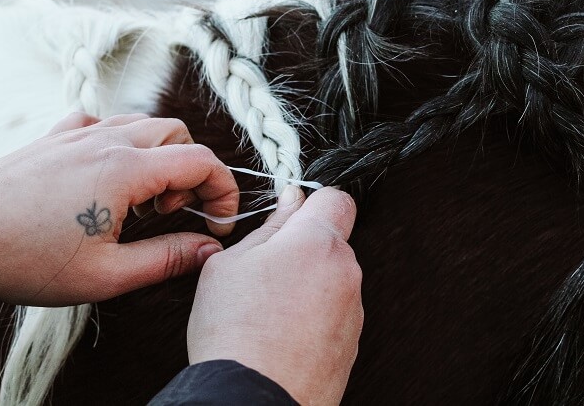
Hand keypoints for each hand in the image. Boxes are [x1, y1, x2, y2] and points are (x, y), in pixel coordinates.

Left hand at [0, 112, 238, 305]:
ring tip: (142, 199)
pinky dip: (122, 142)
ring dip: (160, 156)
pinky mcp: (57, 136)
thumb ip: (166, 259)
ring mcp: (80, 133)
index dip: (223, 191)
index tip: (218, 224)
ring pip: (144, 124)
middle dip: (192, 171)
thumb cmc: (28, 258)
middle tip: (173, 212)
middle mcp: (109, 140)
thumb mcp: (106, 275)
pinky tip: (108, 173)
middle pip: (178, 134)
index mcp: (127, 170)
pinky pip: (104, 122)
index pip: (202, 162)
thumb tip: (209, 249)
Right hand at [187, 186, 361, 404]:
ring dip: (308, 285)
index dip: (312, 202)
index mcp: (317, 243)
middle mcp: (345, 272)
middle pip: (332, 242)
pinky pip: (333, 313)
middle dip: (303, 248)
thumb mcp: (230, 264)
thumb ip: (269, 226)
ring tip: (268, 310)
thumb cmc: (235, 332)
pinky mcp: (352, 343)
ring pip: (331, 279)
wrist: (253, 399)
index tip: (290, 215)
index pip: (337, 198)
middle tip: (264, 271)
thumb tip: (290, 203)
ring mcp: (352, 310)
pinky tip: (282, 333)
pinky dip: (313, 317)